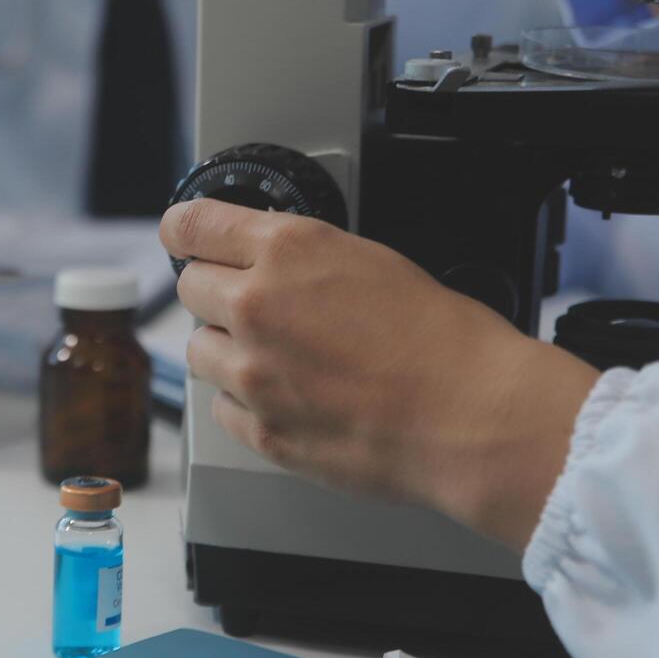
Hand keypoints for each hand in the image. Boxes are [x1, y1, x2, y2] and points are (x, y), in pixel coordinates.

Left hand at [160, 199, 599, 550]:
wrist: (472, 414)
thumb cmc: (443, 340)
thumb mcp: (371, 260)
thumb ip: (303, 258)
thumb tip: (268, 261)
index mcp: (287, 250)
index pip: (190, 226)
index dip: (186, 232)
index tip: (187, 239)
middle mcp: (257, 307)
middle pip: (189, 289)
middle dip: (216, 294)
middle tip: (256, 308)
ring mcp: (254, 374)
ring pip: (198, 352)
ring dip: (227, 351)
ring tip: (280, 359)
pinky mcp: (262, 431)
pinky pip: (222, 409)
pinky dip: (245, 403)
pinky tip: (289, 398)